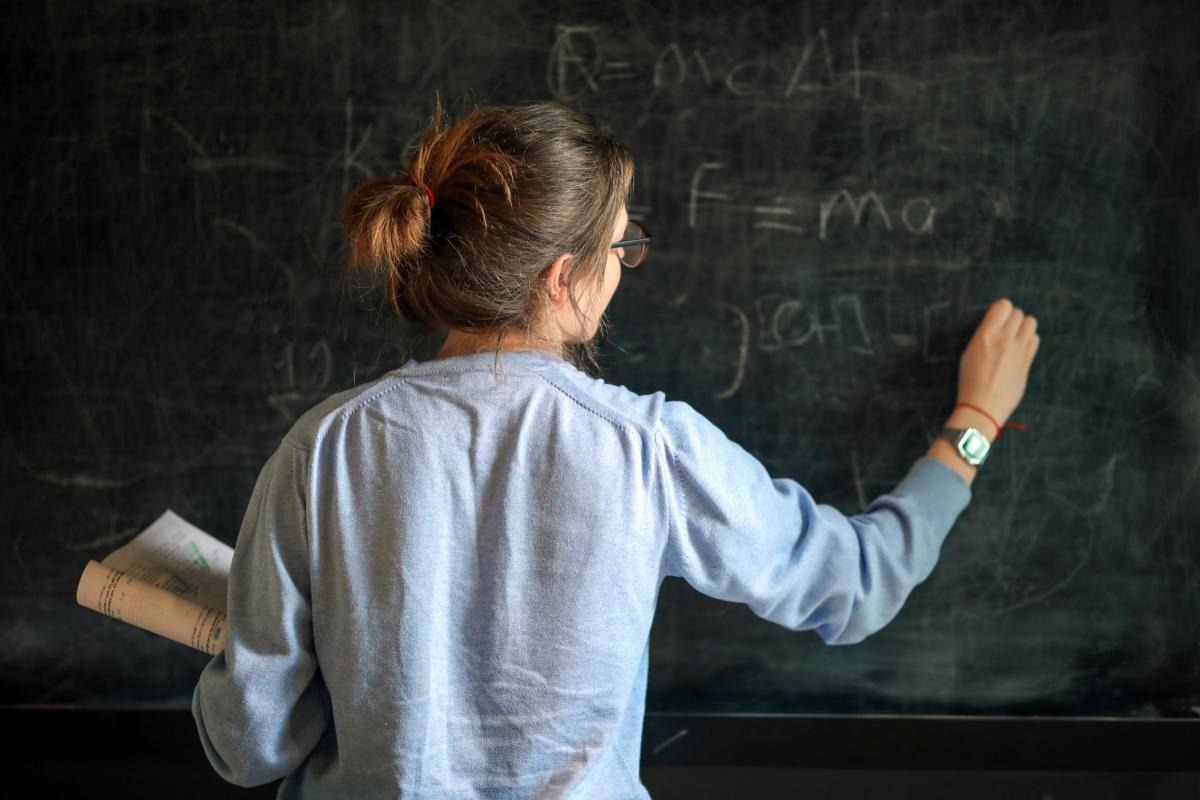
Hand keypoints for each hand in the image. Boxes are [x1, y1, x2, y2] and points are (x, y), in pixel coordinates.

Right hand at [957, 298, 1039, 427]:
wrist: (983, 407)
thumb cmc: (970, 381)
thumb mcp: (969, 353)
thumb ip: (984, 336)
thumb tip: (997, 325)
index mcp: (986, 335)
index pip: (1004, 305)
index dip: (1001, 310)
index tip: (997, 319)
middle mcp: (1004, 339)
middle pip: (1018, 313)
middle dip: (1011, 319)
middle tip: (1005, 330)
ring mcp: (1019, 350)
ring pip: (1031, 322)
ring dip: (1023, 327)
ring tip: (1015, 337)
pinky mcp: (1028, 361)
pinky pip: (1035, 339)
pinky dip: (1029, 340)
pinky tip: (1020, 349)